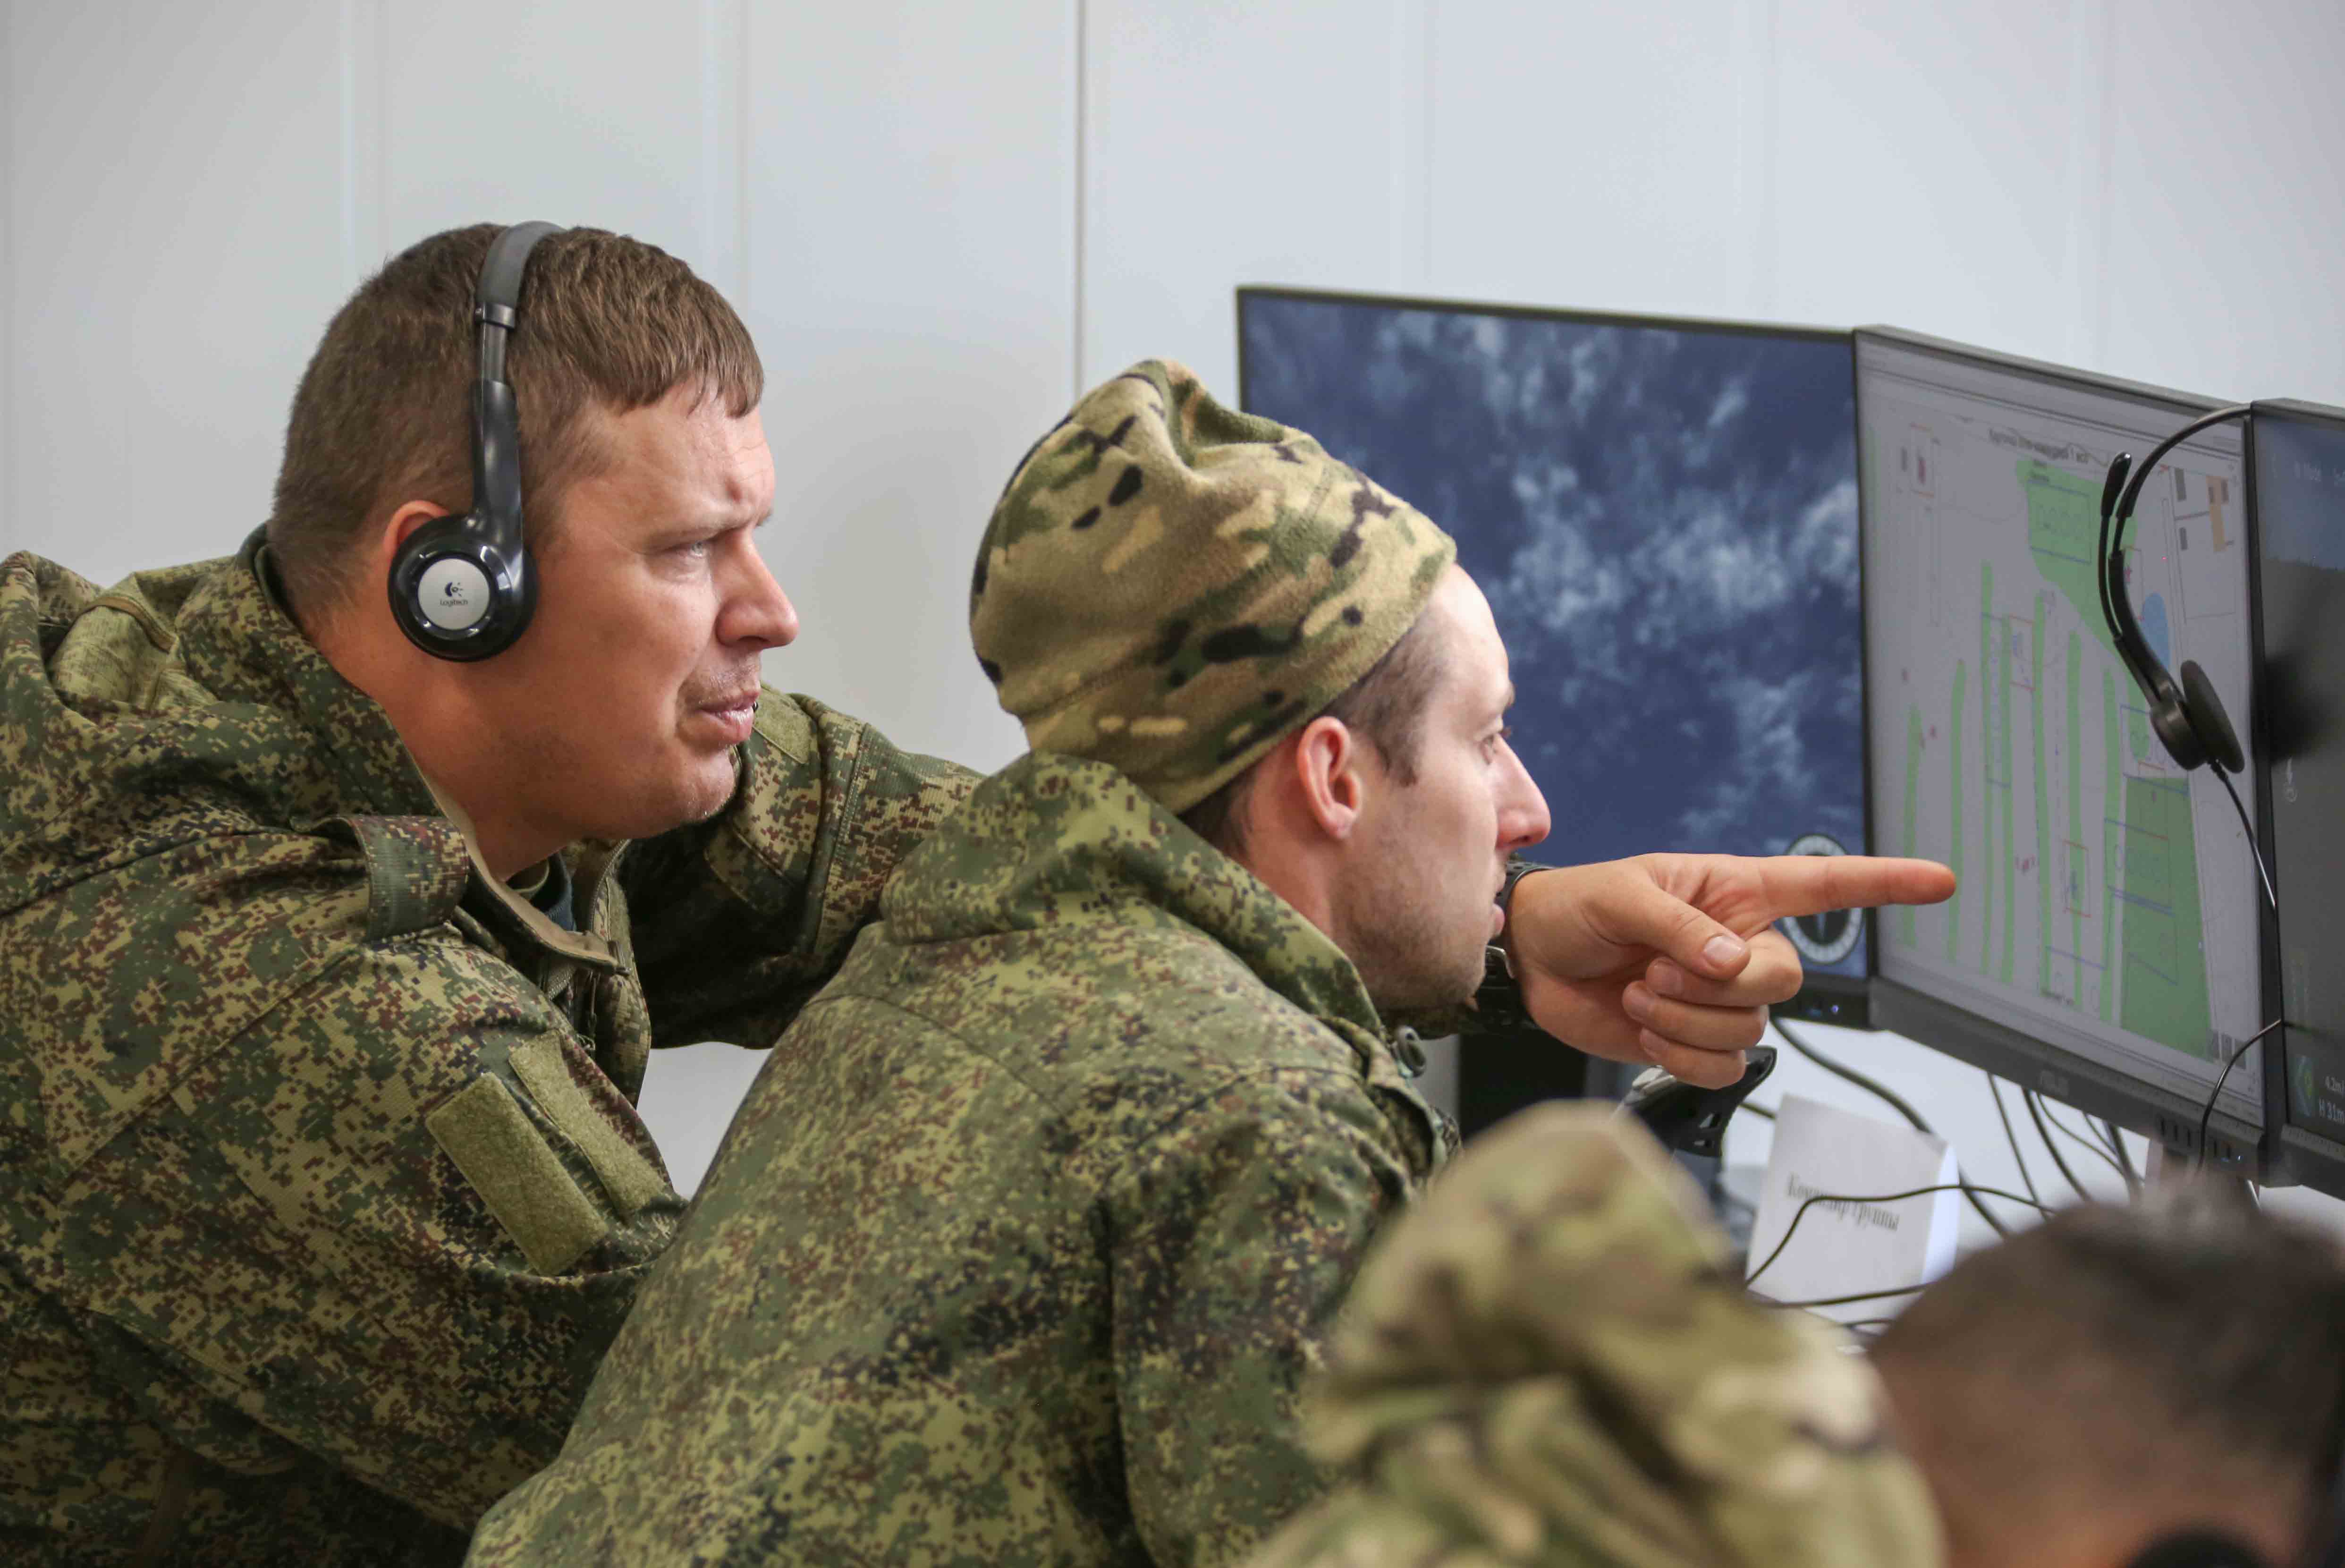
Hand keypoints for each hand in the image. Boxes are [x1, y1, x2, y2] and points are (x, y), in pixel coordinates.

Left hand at [1503, 854, 1955, 1087]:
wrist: (1531, 961)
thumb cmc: (1575, 908)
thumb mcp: (1622, 896)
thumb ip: (1679, 925)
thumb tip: (1730, 961)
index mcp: (1734, 892)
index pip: (1824, 886)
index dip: (1883, 882)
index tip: (1941, 881)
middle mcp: (1738, 944)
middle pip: (1784, 979)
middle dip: (1723, 986)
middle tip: (1659, 972)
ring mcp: (1719, 997)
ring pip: (1751, 1030)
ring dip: (1687, 1020)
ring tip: (1641, 994)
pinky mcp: (1694, 1040)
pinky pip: (1724, 1068)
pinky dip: (1682, 1055)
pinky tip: (1645, 1029)